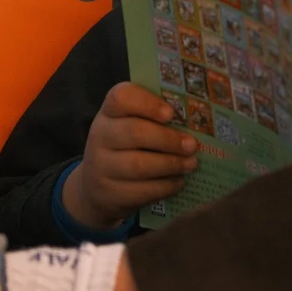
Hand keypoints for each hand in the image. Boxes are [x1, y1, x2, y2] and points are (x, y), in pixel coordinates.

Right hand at [60, 83, 197, 228]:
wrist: (97, 186)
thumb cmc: (126, 147)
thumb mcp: (132, 125)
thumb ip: (155, 118)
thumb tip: (194, 122)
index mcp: (109, 112)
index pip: (121, 97)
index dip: (147, 103)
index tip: (171, 113)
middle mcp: (100, 135)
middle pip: (134, 132)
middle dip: (168, 139)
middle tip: (192, 145)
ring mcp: (101, 166)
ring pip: (138, 165)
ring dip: (170, 164)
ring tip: (191, 164)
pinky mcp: (109, 193)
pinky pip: (140, 190)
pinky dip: (164, 186)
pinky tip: (179, 182)